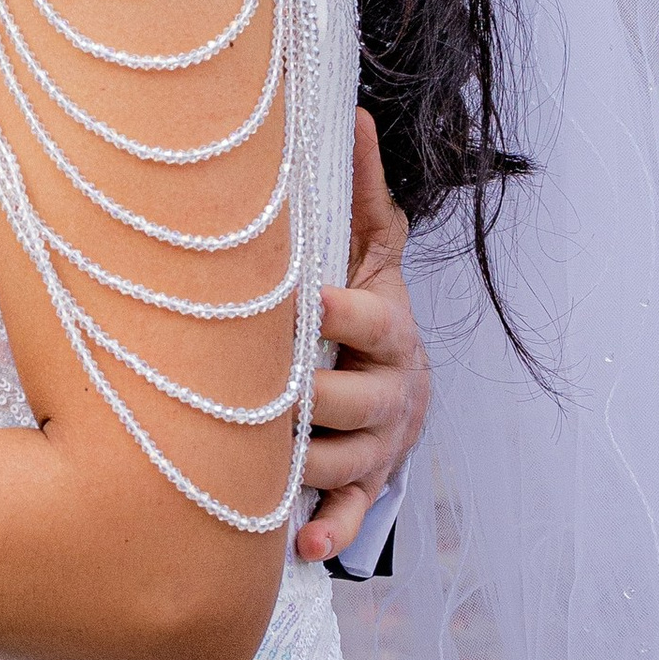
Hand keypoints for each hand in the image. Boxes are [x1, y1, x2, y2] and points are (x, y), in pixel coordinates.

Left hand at [295, 110, 428, 569]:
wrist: (399, 379)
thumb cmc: (364, 300)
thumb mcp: (369, 246)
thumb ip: (359, 190)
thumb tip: (352, 113)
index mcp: (389, 328)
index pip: (376, 322)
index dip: (348, 314)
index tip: (312, 302)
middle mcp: (393, 390)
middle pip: (360, 402)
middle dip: (315, 399)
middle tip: (268, 393)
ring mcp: (382, 442)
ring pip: (349, 461)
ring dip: (307, 467)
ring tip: (259, 463)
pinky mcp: (368, 484)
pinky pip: (354, 515)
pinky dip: (331, 532)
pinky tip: (299, 546)